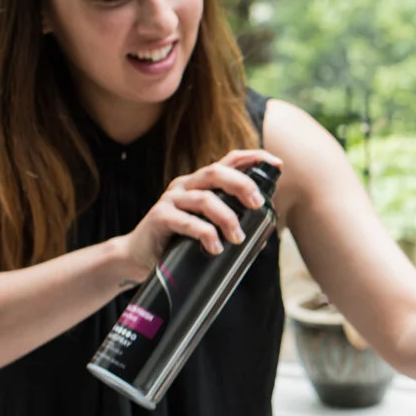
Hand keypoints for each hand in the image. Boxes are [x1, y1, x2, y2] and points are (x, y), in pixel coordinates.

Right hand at [116, 148, 281, 282]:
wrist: (138, 257)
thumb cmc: (177, 242)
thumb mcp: (208, 229)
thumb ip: (230, 226)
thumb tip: (264, 236)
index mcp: (200, 184)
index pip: (229, 162)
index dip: (253, 158)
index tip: (277, 164)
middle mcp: (186, 185)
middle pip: (217, 172)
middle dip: (243, 185)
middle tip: (258, 205)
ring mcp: (171, 199)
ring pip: (205, 199)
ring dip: (227, 218)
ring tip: (237, 239)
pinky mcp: (159, 217)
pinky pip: (186, 221)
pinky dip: (205, 234)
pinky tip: (215, 248)